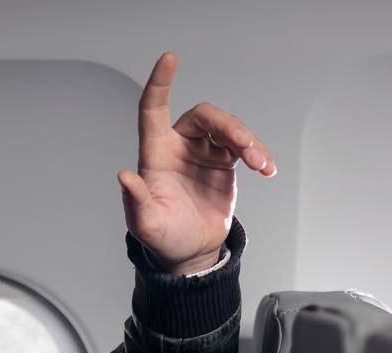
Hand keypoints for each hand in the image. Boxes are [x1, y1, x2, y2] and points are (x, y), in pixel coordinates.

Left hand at [117, 51, 276, 272]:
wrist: (190, 254)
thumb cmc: (164, 238)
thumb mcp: (146, 225)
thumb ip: (137, 201)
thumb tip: (125, 176)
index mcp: (155, 155)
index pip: (153, 110)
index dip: (159, 84)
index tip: (169, 59)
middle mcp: (178, 147)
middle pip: (204, 116)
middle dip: (227, 125)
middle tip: (245, 147)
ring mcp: (201, 152)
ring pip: (227, 128)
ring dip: (247, 140)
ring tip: (260, 164)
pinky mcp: (222, 162)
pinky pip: (243, 145)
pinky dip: (258, 153)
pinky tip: (267, 169)